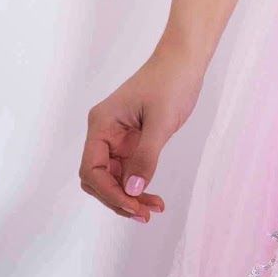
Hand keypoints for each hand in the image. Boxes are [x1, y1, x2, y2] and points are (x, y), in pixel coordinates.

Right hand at [80, 43, 204, 223]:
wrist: (185, 61)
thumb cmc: (171, 82)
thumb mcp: (160, 122)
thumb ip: (145, 157)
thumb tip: (132, 192)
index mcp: (101, 124)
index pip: (92, 169)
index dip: (109, 192)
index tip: (134, 205)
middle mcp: (104, 133)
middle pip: (99, 179)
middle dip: (118, 199)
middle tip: (145, 214)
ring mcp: (118, 138)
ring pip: (114, 178)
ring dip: (130, 197)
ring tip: (153, 209)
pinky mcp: (133, 141)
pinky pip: (129, 171)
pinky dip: (138, 186)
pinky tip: (152, 198)